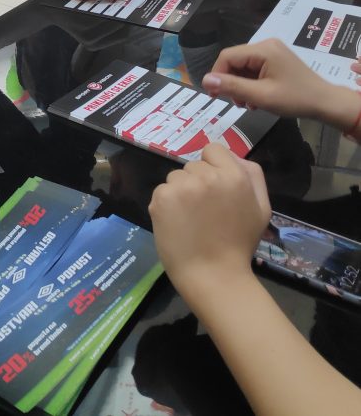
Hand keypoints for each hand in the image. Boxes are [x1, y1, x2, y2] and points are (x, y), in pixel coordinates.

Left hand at [148, 143, 270, 302]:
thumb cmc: (239, 244)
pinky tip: (177, 223)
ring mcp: (182, 186)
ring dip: (181, 192)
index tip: (214, 188)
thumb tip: (233, 156)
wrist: (214, 275)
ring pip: (176, 177)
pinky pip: (162, 191)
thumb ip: (252, 176)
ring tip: (191, 218)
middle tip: (205, 210)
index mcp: (234, 175)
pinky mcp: (162, 198)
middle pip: (193, 165)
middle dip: (197, 182)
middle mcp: (207, 175)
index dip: (213, 166)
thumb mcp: (261, 208)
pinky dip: (167, 204)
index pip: (213, 149)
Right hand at [201, 39, 359, 127]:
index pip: (227, 57)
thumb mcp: (261, 96)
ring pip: (243, 66)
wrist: (326, 103)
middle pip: (234, 60)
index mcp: (263, 49)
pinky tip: (256, 97)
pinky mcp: (276, 59)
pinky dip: (250, 83)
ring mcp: (272, 51)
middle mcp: (266, 44)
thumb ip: (232, 86)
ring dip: (240, 84)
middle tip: (237, 103)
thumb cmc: (295, 99)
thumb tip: (205, 80)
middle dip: (231, 82)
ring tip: (248, 103)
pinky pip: (253, 68)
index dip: (217, 75)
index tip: (214, 96)